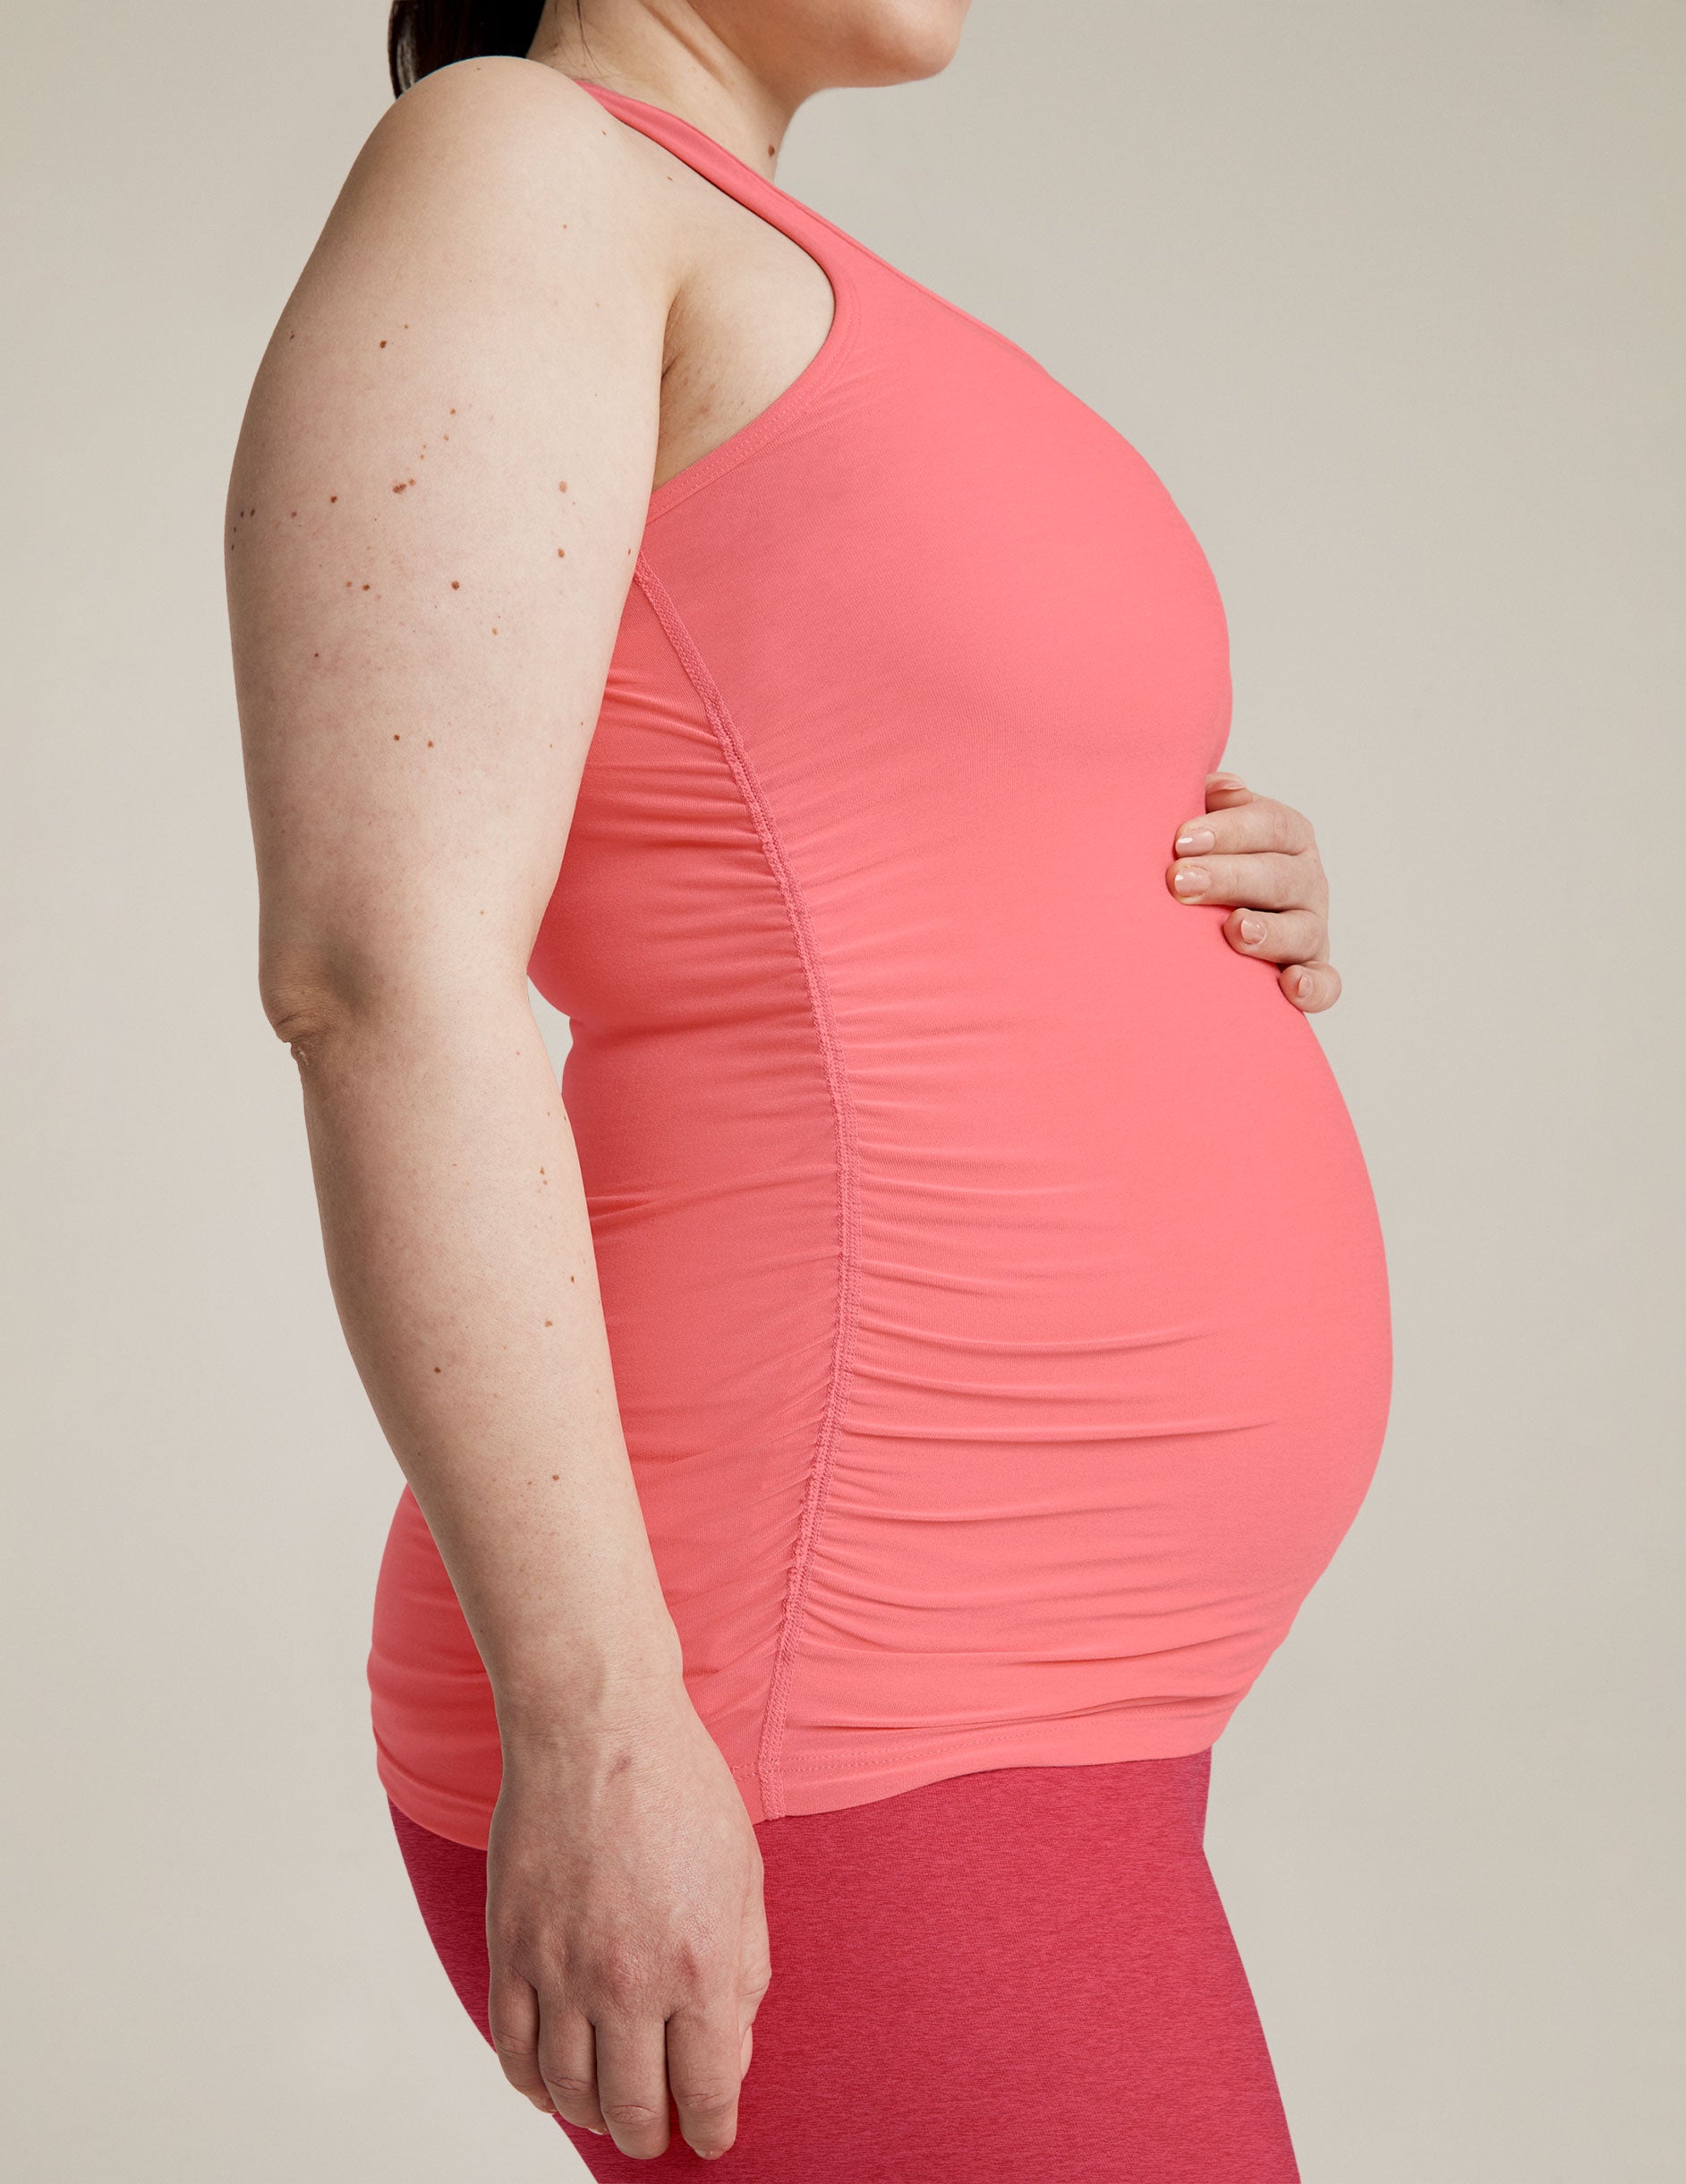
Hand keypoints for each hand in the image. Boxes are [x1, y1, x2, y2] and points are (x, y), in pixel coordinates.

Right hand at [485, 1690, 770, 2161]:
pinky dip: (534, 2084)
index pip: (707, 2090)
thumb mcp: (743, 1877)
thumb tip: (729, 2054)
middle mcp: (627, 1980)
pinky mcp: (511, 1948)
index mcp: (699, 1963)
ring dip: (593, 2115)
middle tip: (660, 2134)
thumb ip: (744, 1973)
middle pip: (634, 2109)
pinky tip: (554, 2083)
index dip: (713, 2129)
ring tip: (611, 2110)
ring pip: (569, 2091)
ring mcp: (561, 1968)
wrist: (595, 1726)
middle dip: (652, 2137)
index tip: (713, 2137)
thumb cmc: (679, 1789)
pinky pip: (514, 2049)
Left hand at [1165, 772, 1340, 1011]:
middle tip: (1179, 882)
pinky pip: (1325, 983)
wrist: (1216, 911)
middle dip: (1228, 878)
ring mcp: (1312, 927)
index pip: (1270, 825)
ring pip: (1301, 929)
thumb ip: (1212, 801)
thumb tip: (1222, 787)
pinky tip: (1290, 986)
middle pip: (1278, 876)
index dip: (1229, 830)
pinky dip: (1313, 987)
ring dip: (1269, 932)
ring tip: (1235, 930)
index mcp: (1287, 836)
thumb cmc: (1205, 858)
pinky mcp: (1312, 970)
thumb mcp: (1209, 823)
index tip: (1180, 839)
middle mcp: (1306, 879)